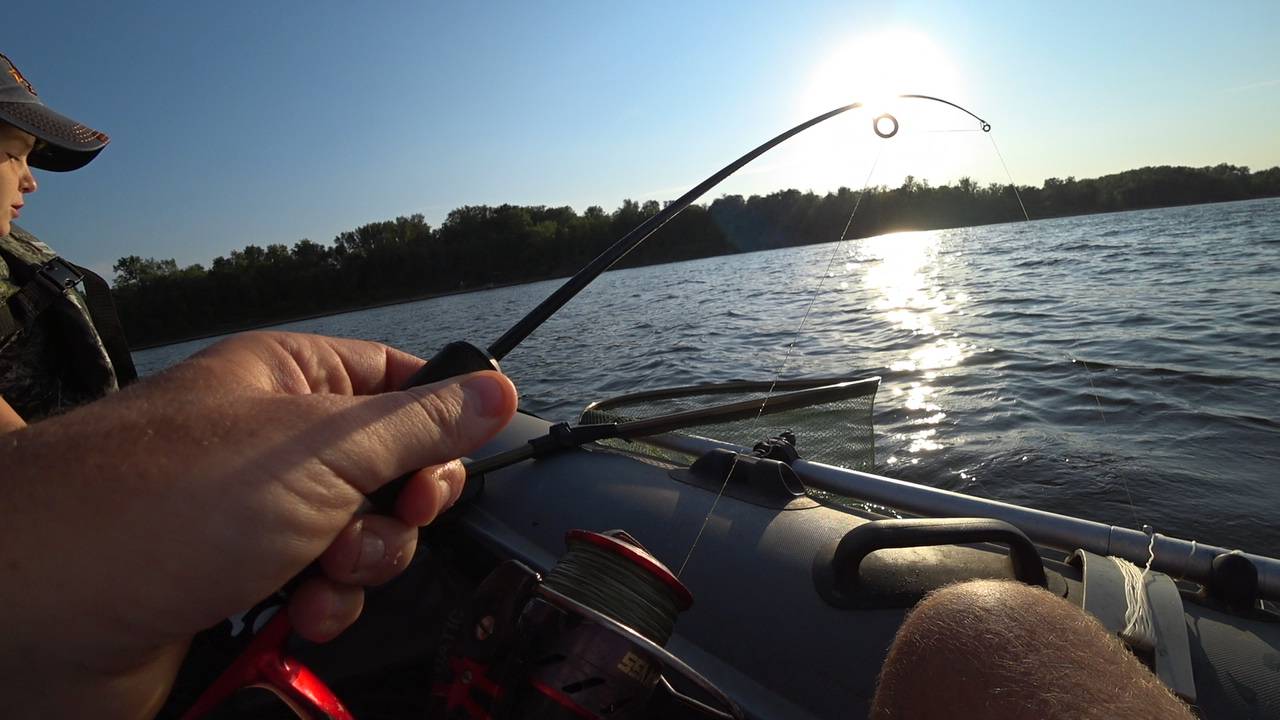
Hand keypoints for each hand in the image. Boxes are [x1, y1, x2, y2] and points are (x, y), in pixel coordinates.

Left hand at [0, 331, 517, 717]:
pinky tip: (293, 612)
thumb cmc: (163, 504)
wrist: (44, 613)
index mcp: (291, 380)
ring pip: (364, 542)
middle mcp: (276, 443)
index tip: (448, 462)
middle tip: (373, 519)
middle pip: (393, 473)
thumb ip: (421, 424)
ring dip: (358, 568)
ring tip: (311, 573)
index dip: (438, 426)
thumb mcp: (320, 450)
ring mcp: (259, 516)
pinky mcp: (243, 583)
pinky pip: (323, 593)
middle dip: (395, 512)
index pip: (400, 384)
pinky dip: (321, 609)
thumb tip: (497, 389)